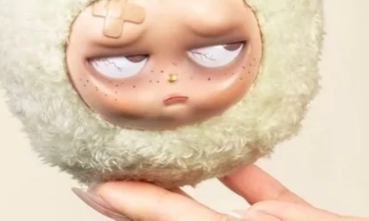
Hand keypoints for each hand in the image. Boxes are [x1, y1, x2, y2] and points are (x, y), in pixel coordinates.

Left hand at [73, 164, 368, 220]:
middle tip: (90, 166)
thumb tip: (248, 210)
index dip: (142, 214)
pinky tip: (223, 157)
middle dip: (143, 199)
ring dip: (188, 184)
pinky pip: (279, 201)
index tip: (90, 186)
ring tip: (148, 153)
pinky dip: (247, 180)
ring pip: (231, 212)